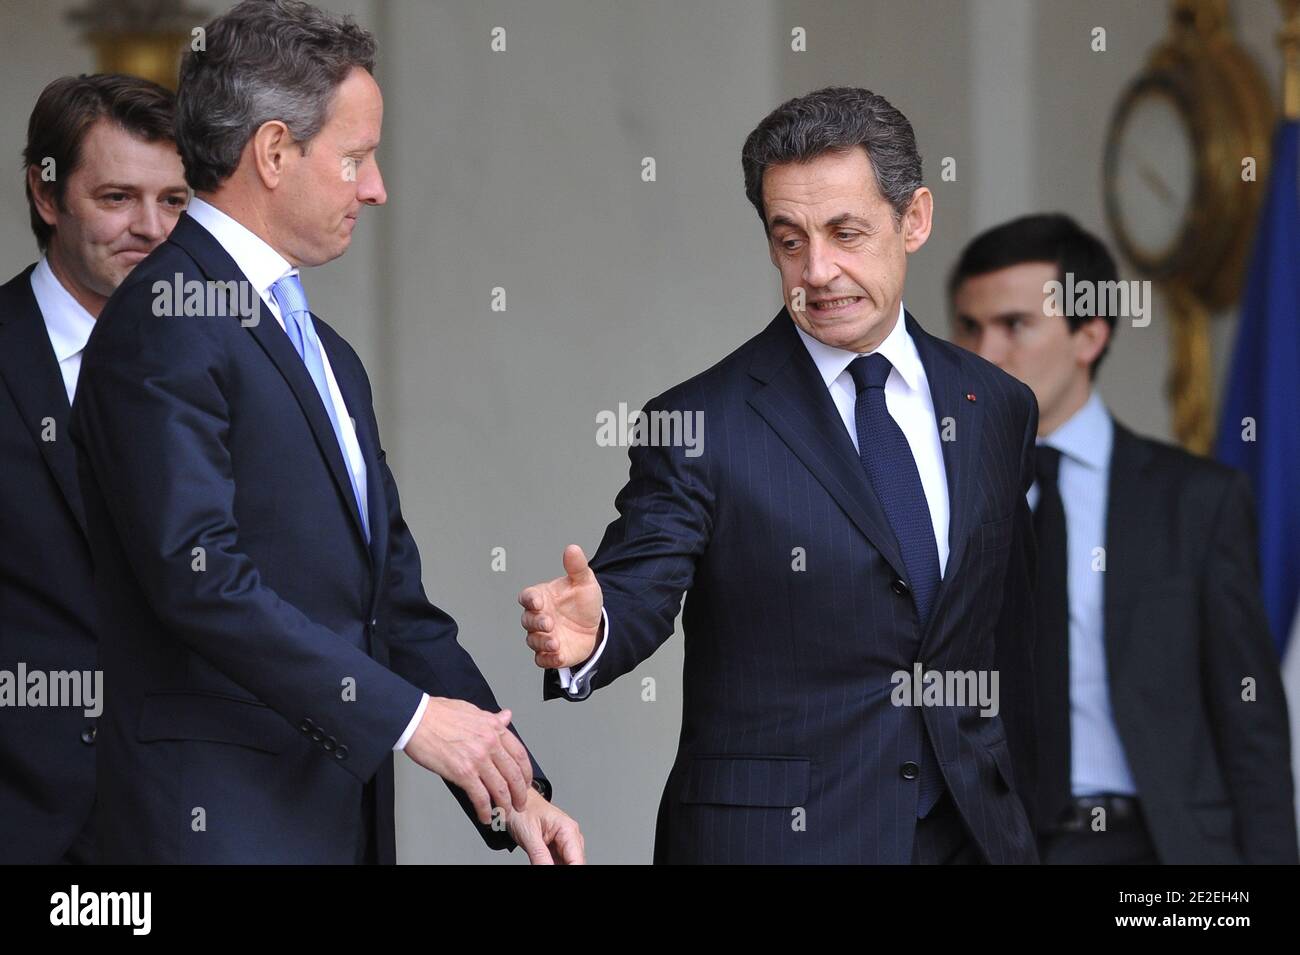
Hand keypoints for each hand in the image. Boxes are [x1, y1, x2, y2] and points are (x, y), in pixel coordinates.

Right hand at [402, 697, 532, 823]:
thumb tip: (506, 717)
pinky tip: (485, 816)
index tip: (526, 783)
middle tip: (520, 804)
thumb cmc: (438, 714)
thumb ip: (492, 718)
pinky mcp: (463, 772)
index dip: (526, 773)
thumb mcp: (472, 710)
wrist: (416, 719)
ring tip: (504, 813)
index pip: (520, 754)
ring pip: (500, 788)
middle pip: (514, 774)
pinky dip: (485, 810)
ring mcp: (478, 759)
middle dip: (520, 794)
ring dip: (505, 804)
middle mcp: (490, 743)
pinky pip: (480, 797)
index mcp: (494, 728)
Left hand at [503, 788, 585, 863]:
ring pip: (568, 864)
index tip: (556, 871)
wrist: (515, 802)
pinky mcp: (557, 850)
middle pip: (574, 863)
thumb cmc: (522, 810)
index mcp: (568, 829)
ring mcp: (564, 844)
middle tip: (542, 863)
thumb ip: (539, 855)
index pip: (577, 860)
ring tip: (540, 859)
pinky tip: (543, 862)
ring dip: (556, 866)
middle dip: (562, 869)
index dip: (571, 869)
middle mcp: (570, 836)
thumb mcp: (529, 834)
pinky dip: (552, 865)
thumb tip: (548, 870)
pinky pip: (559, 864)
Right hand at [518, 544, 603, 668]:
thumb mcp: (584, 582)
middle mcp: (538, 617)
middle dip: (536, 622)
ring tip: (555, 642)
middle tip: (549, 622)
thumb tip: (572, 548)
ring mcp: (542, 636)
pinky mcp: (550, 653)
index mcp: (541, 598)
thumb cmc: (583, 602)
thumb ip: (576, 567)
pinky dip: (548, 659)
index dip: (530, 599)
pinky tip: (558, 655)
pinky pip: (542, 659)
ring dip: (542, 642)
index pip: (527, 597)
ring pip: (533, 641)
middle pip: (527, 620)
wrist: (596, 627)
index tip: (538, 601)